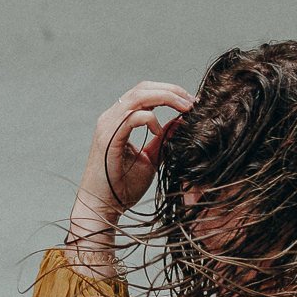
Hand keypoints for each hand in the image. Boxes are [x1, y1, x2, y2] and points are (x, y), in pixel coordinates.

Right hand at [67, 80, 194, 274]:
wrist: (103, 208)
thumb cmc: (122, 187)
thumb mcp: (150, 160)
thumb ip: (163, 141)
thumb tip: (181, 122)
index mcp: (120, 120)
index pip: (145, 93)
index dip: (170, 92)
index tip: (191, 104)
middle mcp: (112, 117)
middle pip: (143, 88)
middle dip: (172, 91)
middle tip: (192, 102)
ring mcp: (108, 126)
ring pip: (138, 96)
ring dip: (166, 98)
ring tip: (185, 109)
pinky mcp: (108, 139)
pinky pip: (131, 118)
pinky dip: (150, 120)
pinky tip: (160, 132)